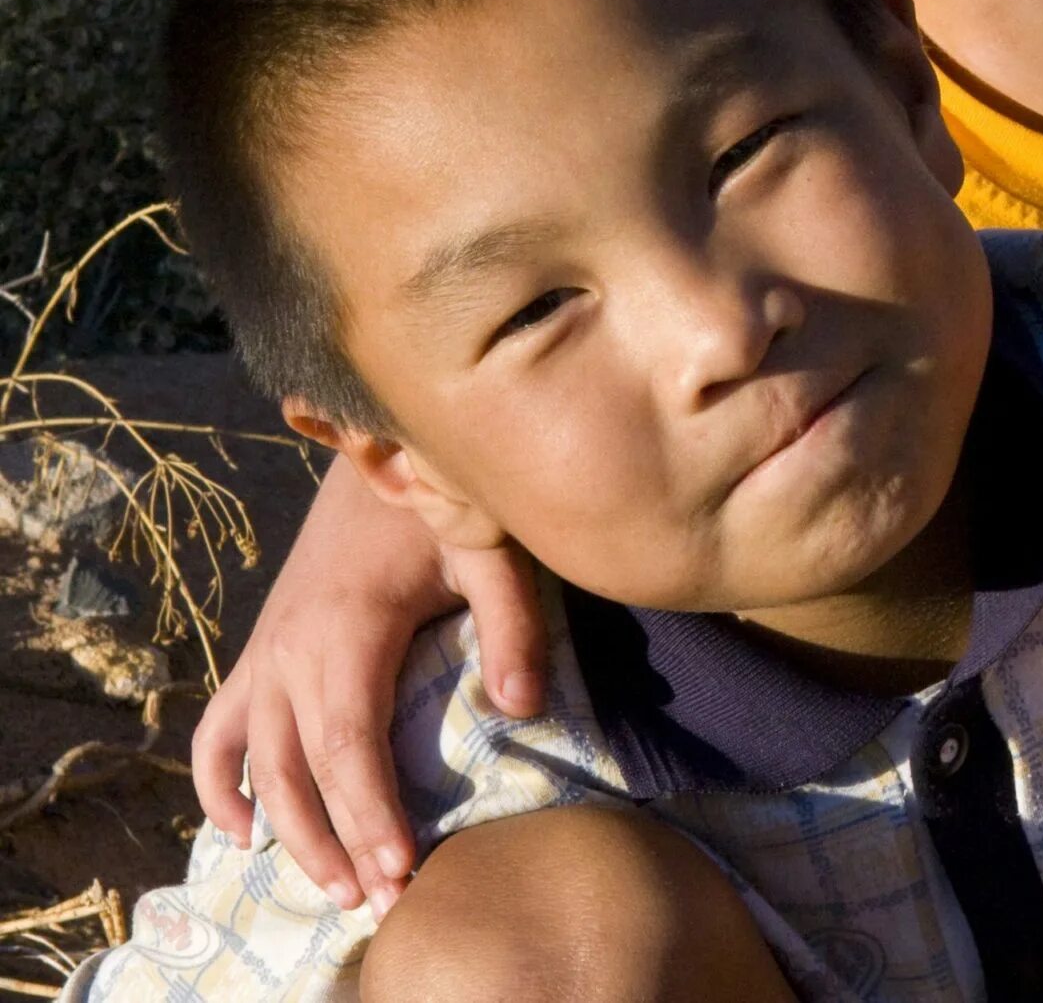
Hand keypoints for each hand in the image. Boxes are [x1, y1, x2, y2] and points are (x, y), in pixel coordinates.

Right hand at [192, 458, 550, 915]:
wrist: (379, 442)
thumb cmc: (442, 498)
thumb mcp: (490, 553)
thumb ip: (512, 629)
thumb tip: (524, 712)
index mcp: (346, 630)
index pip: (350, 745)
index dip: (370, 813)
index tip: (398, 869)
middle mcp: (291, 649)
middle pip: (299, 769)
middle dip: (335, 842)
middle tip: (377, 900)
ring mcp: (267, 650)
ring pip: (256, 761)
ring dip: (286, 829)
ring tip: (332, 886)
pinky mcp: (264, 646)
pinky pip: (218, 727)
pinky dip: (218, 783)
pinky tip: (240, 832)